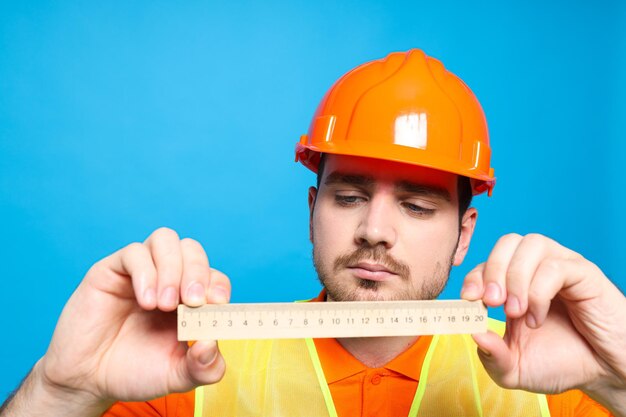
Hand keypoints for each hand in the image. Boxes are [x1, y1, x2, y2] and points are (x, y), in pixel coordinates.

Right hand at [38, 228, 230, 407]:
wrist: (89, 381)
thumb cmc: (136, 372)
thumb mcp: (178, 376)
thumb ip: (205, 367)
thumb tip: (213, 343)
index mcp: (189, 299)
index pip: (214, 276)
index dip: (218, 285)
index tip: (217, 304)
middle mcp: (168, 279)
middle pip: (192, 250)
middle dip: (198, 272)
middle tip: (193, 302)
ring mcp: (141, 272)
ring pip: (165, 239)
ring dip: (173, 268)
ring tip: (165, 304)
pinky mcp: (112, 270)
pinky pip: (134, 252)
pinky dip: (146, 273)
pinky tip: (146, 302)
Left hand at [461, 233, 625, 413]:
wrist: (603, 375)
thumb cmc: (561, 363)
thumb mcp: (515, 368)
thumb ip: (491, 355)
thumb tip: (472, 334)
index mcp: (516, 284)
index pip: (488, 262)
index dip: (474, 276)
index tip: (468, 300)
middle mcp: (537, 269)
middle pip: (508, 241)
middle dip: (492, 270)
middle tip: (491, 303)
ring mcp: (561, 268)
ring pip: (532, 244)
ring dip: (515, 277)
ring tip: (515, 311)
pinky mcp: (584, 274)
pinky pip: (556, 266)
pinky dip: (538, 291)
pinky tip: (537, 317)